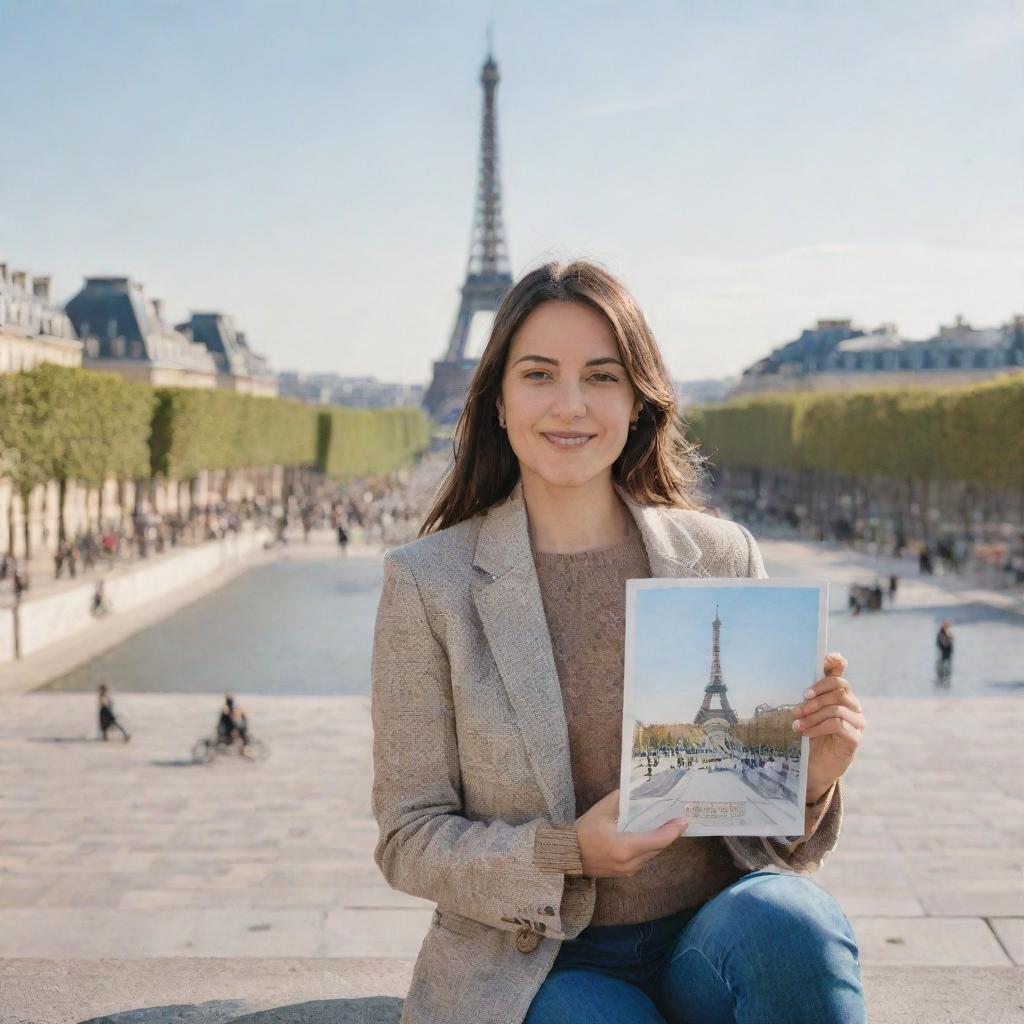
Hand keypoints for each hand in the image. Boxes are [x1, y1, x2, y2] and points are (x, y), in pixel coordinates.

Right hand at [576, 789, 686, 877]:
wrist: (567, 856)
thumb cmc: (583, 832)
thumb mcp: (601, 811)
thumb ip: (621, 799)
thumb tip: (637, 790)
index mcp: (626, 847)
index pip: (658, 840)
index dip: (673, 830)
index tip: (683, 820)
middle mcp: (631, 863)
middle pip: (658, 848)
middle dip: (668, 833)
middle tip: (676, 818)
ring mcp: (628, 871)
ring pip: (652, 855)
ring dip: (659, 841)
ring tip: (665, 824)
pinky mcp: (625, 873)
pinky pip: (644, 859)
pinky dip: (649, 847)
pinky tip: (649, 835)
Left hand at [792, 652, 864, 801]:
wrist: (814, 766)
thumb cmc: (811, 735)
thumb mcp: (806, 713)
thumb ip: (809, 694)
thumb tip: (805, 673)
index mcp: (840, 696)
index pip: (840, 675)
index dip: (835, 664)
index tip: (826, 658)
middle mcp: (853, 707)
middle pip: (840, 689)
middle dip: (816, 697)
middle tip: (797, 709)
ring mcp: (857, 723)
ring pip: (838, 708)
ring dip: (813, 715)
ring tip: (797, 725)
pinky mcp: (855, 739)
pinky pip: (839, 725)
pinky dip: (818, 727)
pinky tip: (806, 733)